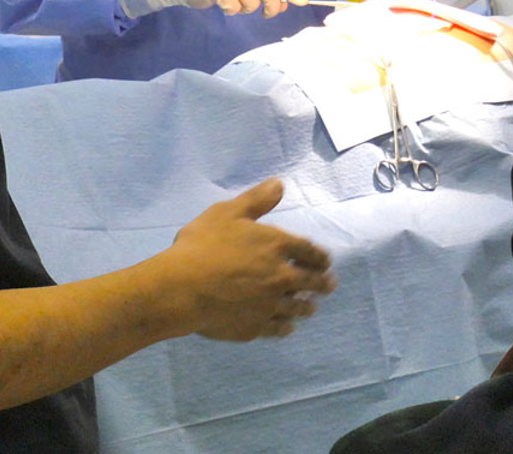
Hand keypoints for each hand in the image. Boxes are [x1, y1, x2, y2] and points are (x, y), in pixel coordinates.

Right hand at [170, 179, 335, 340]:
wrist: (183, 289)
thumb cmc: (204, 245)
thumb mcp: (228, 212)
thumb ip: (257, 200)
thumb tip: (280, 184)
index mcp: (277, 246)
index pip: (308, 251)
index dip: (319, 257)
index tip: (326, 262)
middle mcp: (280, 277)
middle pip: (309, 281)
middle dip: (321, 283)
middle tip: (329, 285)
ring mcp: (269, 306)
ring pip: (296, 308)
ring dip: (306, 306)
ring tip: (311, 307)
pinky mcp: (255, 328)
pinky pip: (278, 329)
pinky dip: (286, 327)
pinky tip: (287, 327)